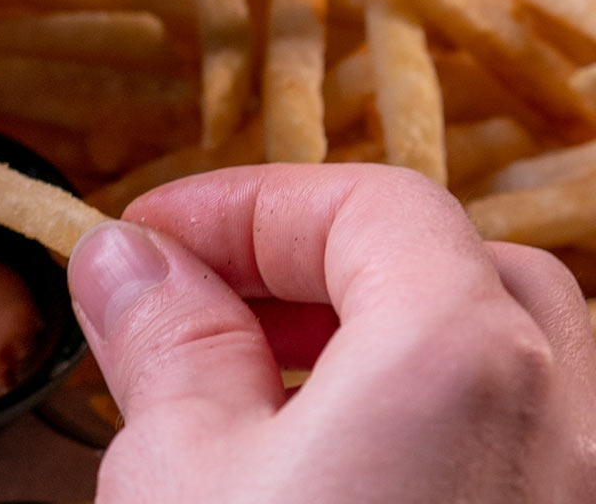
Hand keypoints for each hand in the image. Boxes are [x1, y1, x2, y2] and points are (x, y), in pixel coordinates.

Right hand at [70, 164, 595, 502]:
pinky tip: (341, 483)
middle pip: (466, 275)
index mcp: (466, 359)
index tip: (150, 238)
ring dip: (393, 357)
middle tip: (214, 308)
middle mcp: (569, 422)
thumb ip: (165, 344)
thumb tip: (128, 261)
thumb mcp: (177, 474)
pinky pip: (528, 463)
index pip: (372, 204)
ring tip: (270, 404)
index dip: (245, 206)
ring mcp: (584, 499)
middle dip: (330, 270)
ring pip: (516, 376)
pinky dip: (441, 440)